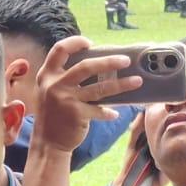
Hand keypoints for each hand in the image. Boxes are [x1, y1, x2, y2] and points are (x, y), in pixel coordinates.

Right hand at [30, 36, 140, 153]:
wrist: (48, 142)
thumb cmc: (53, 114)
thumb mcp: (49, 91)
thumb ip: (63, 78)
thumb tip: (94, 65)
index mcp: (47, 75)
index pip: (60, 50)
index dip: (75, 42)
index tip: (90, 43)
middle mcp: (55, 84)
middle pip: (86, 66)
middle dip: (109, 61)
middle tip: (126, 60)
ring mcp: (66, 99)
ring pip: (100, 88)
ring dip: (121, 84)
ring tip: (137, 81)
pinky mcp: (77, 114)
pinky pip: (100, 110)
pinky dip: (109, 112)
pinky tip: (115, 114)